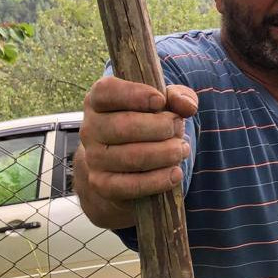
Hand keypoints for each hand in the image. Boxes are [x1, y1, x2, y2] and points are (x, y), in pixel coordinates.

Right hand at [78, 77, 197, 209]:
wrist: (129, 165)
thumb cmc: (149, 125)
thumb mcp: (165, 105)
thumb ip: (178, 97)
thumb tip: (186, 105)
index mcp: (99, 101)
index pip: (106, 92)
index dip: (135, 94)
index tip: (160, 101)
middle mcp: (91, 128)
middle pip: (124, 126)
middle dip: (162, 127)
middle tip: (178, 128)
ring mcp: (94, 158)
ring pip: (132, 156)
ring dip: (165, 153)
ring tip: (181, 150)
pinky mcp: (102, 184)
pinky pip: (131, 185)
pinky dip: (158, 180)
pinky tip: (174, 173)